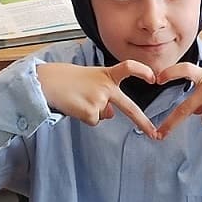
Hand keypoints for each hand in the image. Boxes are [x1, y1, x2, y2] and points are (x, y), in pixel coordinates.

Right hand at [36, 61, 158, 137]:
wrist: (47, 82)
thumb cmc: (66, 79)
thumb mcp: (90, 80)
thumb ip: (104, 93)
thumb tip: (111, 115)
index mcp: (107, 75)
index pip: (129, 67)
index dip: (142, 71)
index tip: (154, 78)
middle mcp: (106, 88)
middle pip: (129, 107)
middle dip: (143, 122)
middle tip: (154, 134)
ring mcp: (99, 100)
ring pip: (103, 115)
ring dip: (91, 111)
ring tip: (77, 98)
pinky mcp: (90, 112)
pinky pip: (93, 121)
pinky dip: (84, 117)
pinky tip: (74, 106)